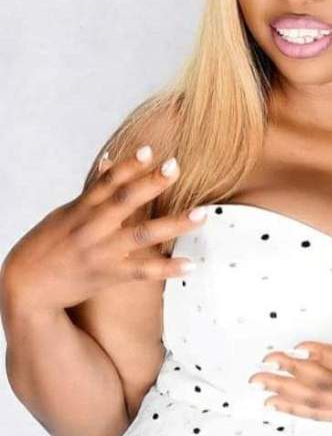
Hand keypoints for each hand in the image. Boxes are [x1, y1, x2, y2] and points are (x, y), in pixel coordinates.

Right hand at [0, 147, 207, 315]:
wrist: (26, 286)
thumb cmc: (46, 245)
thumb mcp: (66, 212)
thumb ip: (94, 190)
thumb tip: (110, 159)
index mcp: (82, 208)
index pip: (108, 181)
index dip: (129, 164)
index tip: (150, 149)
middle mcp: (93, 227)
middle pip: (125, 201)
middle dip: (152, 184)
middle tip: (176, 167)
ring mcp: (102, 252)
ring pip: (141, 235)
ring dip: (174, 224)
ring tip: (202, 214)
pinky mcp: (108, 275)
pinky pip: (143, 272)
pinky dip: (167, 269)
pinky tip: (191, 264)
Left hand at [247, 318, 331, 435]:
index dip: (316, 354)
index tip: (294, 345)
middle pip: (318, 383)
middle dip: (288, 374)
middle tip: (262, 364)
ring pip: (314, 402)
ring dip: (284, 394)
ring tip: (260, 386)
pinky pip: (320, 416)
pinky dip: (297, 411)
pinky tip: (279, 406)